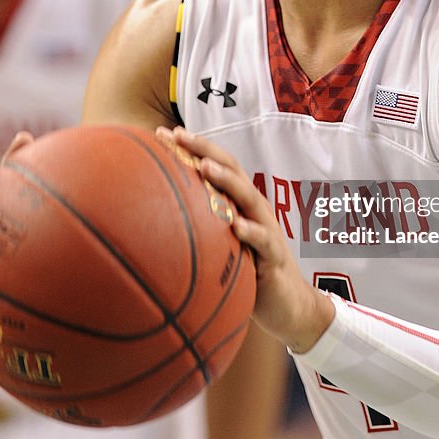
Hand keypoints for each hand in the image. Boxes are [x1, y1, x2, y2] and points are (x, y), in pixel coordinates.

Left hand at [157, 127, 334, 352]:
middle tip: (179, 135)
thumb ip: (198, 229)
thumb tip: (152, 224)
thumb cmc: (249, 271)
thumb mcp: (220, 246)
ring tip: (206, 167)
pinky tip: (235, 225)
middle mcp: (253, 209)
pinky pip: (263, 240)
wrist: (287, 305)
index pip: (216, 166)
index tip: (162, 134)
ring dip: (227, 180)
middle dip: (206, 149)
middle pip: (232, 170)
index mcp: (238, 203)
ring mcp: (266, 229)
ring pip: (248, 197)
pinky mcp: (273, 256)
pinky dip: (250, 230)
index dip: (193, 148)